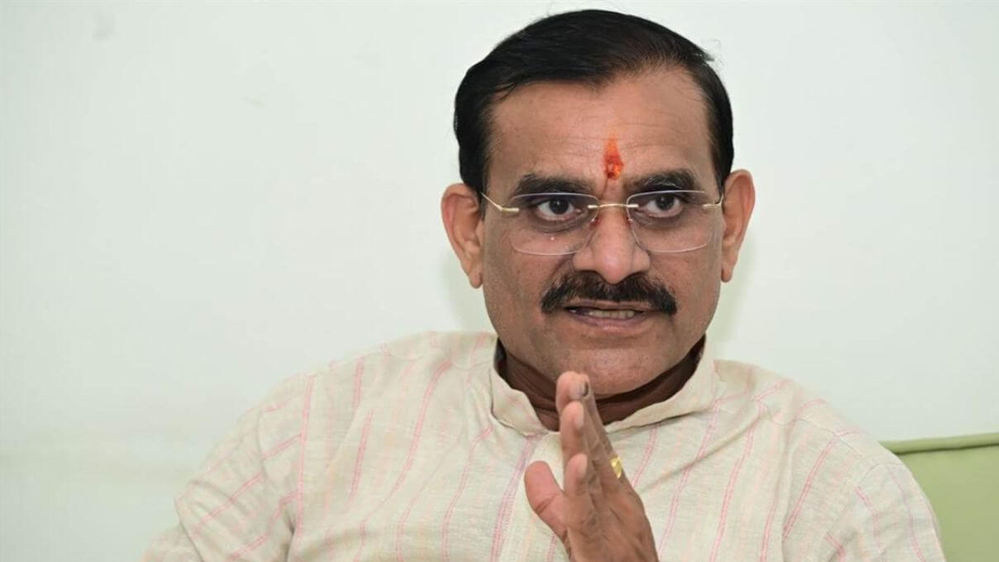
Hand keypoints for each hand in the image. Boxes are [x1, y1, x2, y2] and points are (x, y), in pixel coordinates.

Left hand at [524, 372, 657, 561]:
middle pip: (598, 449)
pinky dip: (580, 487)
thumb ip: (553, 501)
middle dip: (585, 410)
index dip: (587, 411)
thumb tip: (533, 467)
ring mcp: (611, 521)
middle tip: (573, 375)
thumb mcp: (577, 528)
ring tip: (574, 406)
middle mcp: (616, 500)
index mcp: (613, 492)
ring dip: (583, 439)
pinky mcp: (597, 545)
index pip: (598, 444)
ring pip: (594, 475)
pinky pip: (586, 514)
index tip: (575, 378)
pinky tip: (576, 462)